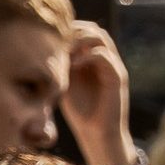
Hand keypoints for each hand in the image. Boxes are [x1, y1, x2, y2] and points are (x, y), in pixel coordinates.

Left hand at [62, 19, 132, 164]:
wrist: (97, 135)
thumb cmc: (81, 112)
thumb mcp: (67, 83)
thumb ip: (63, 65)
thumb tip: (46, 47)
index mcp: (95, 59)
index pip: (86, 30)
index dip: (70, 29)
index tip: (52, 35)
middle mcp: (107, 59)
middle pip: (94, 29)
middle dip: (75, 30)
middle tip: (58, 40)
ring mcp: (114, 66)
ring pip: (101, 38)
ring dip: (81, 39)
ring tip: (65, 49)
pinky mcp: (118, 78)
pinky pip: (105, 57)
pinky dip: (88, 55)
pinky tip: (73, 64)